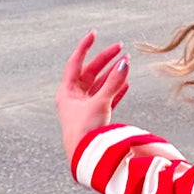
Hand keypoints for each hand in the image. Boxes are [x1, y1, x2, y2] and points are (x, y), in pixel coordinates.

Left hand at [57, 32, 130, 164]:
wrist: (85, 158)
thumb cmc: (84, 132)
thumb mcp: (100, 103)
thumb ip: (114, 83)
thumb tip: (124, 63)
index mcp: (66, 92)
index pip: (75, 62)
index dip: (85, 47)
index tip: (94, 34)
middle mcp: (74, 98)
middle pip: (90, 72)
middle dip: (105, 60)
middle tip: (120, 48)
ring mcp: (84, 108)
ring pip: (100, 85)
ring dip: (113, 74)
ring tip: (126, 64)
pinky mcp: (95, 117)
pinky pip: (106, 98)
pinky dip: (116, 90)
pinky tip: (126, 84)